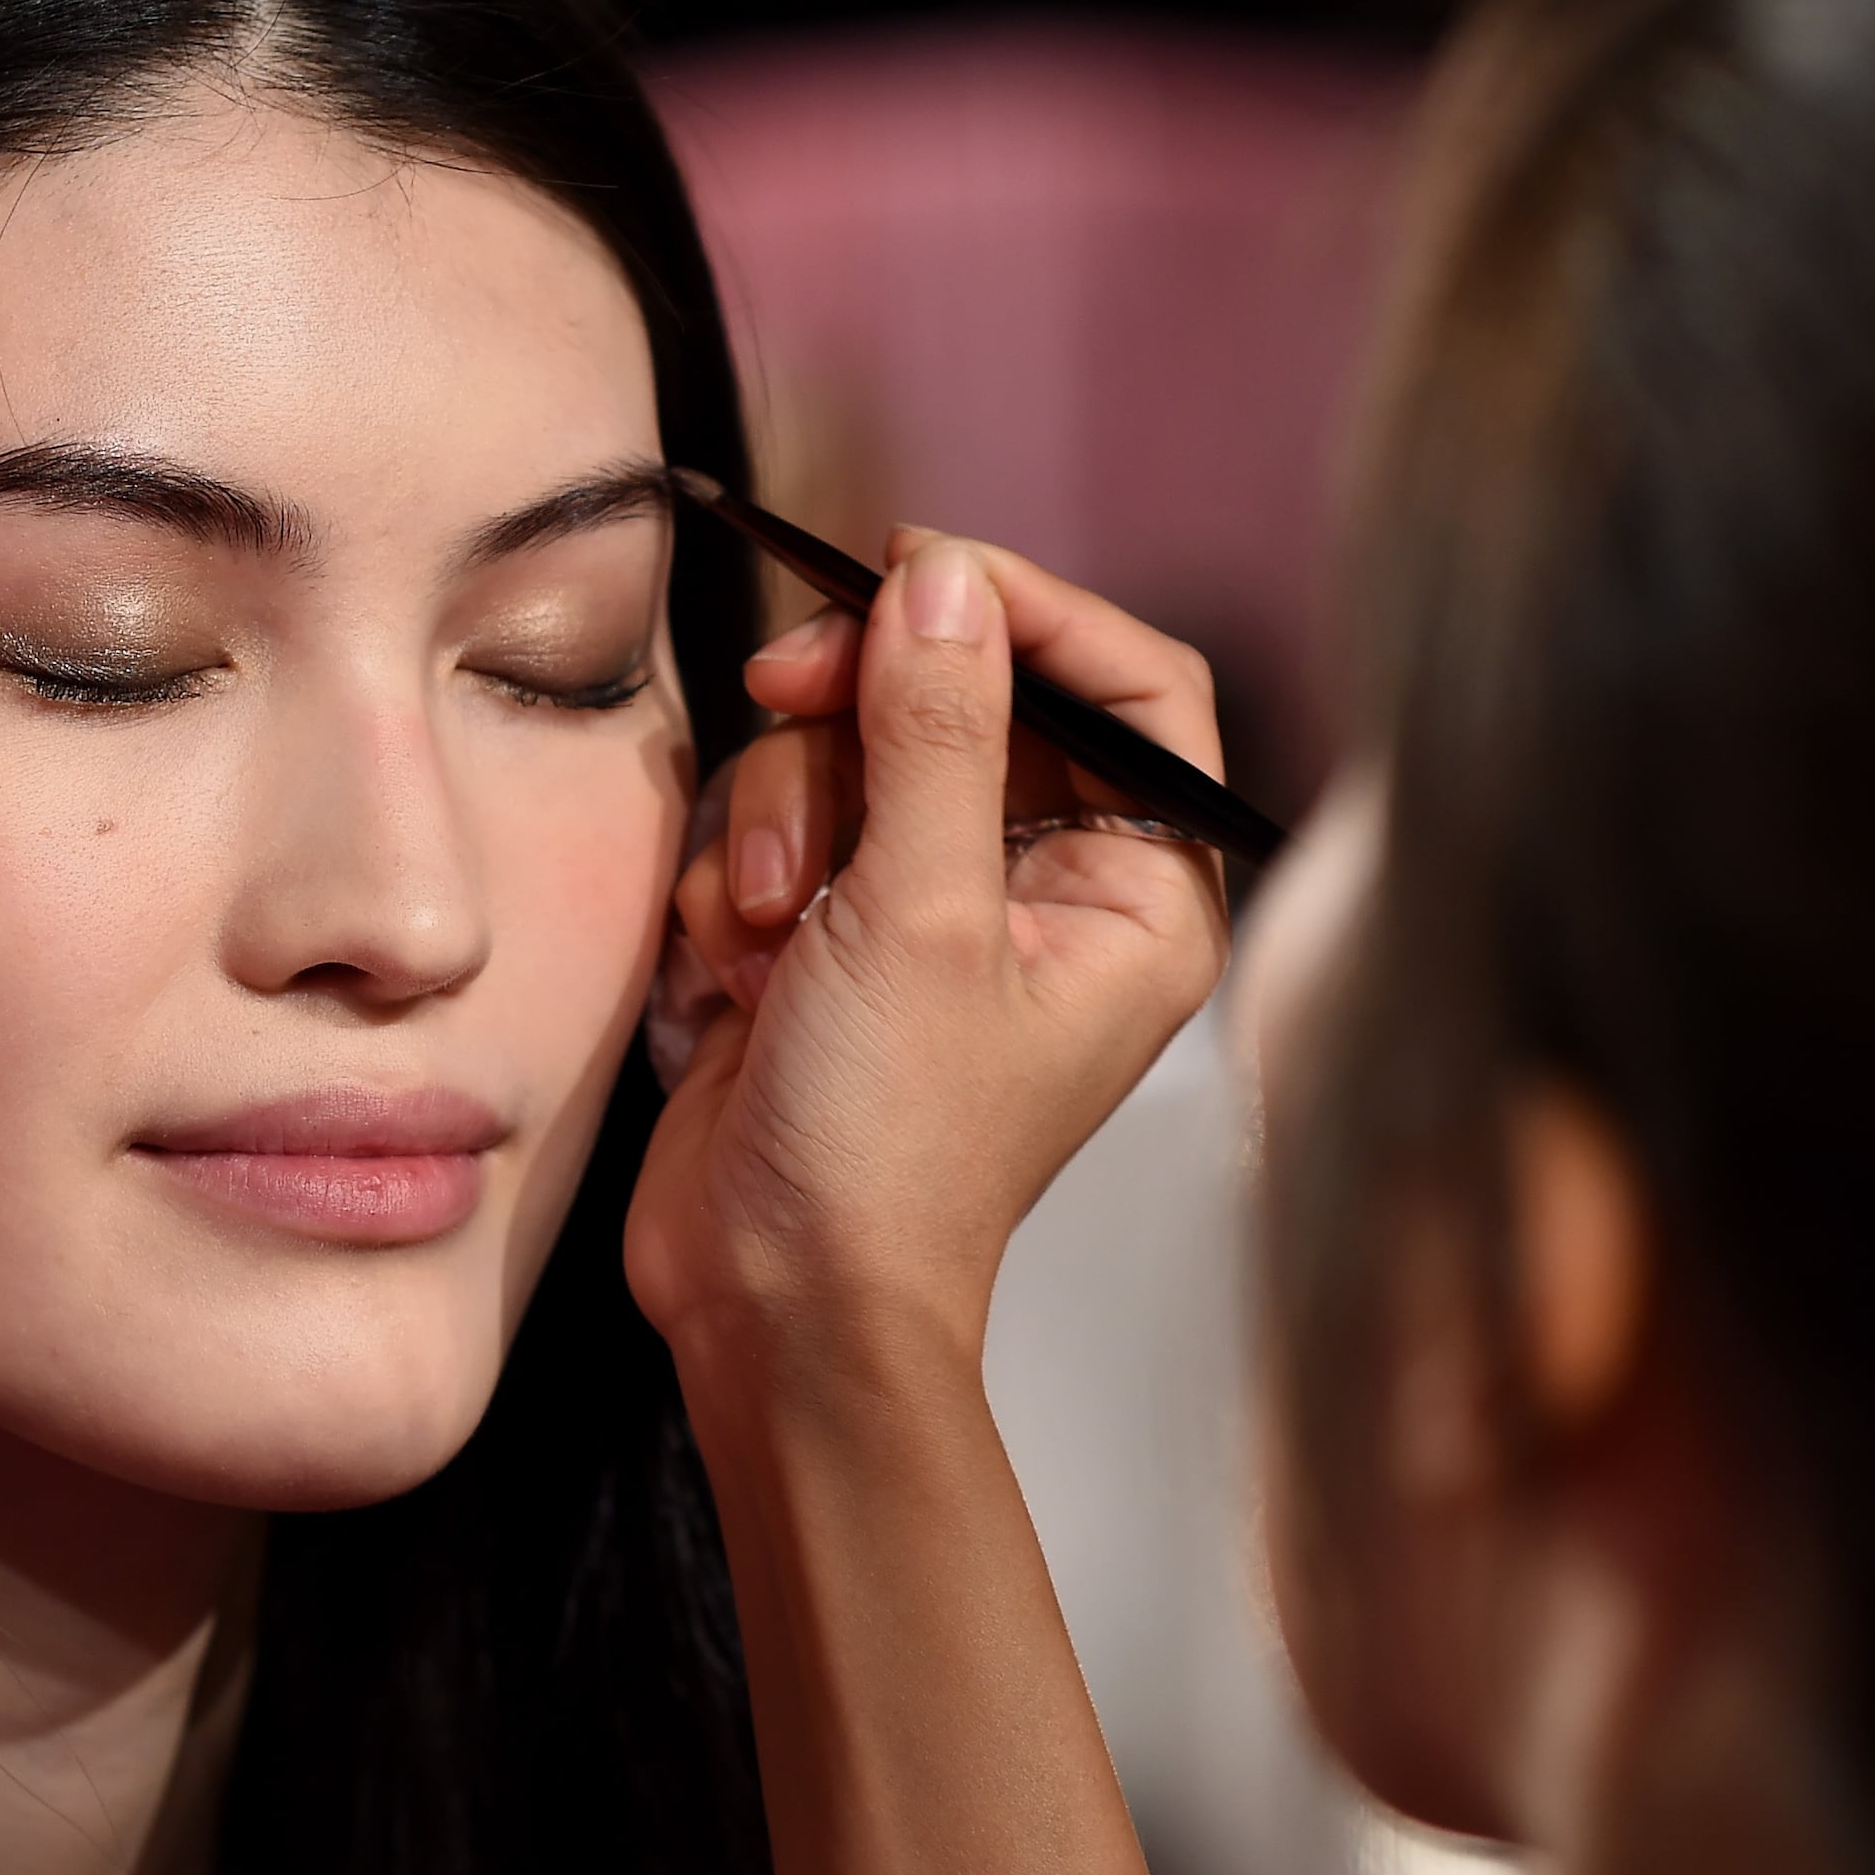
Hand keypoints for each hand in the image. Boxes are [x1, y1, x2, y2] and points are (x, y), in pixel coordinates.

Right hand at [625, 531, 1233, 1402]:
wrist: (775, 1303)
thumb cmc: (889, 1152)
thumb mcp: (921, 915)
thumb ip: (937, 730)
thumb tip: (945, 580)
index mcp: (1137, 893)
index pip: (1134, 685)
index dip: (1032, 609)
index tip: (919, 572)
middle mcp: (1049, 890)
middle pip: (966, 695)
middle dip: (858, 716)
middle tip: (783, 694)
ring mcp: (933, 910)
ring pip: (852, 753)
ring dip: (784, 819)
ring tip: (767, 927)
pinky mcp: (831, 936)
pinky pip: (782, 826)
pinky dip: (742, 881)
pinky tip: (736, 972)